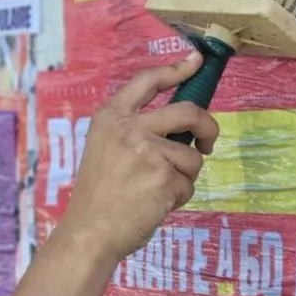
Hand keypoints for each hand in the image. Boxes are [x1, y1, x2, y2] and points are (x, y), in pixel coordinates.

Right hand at [60, 51, 219, 261]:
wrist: (88, 232)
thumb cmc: (97, 198)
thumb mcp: (104, 150)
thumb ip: (133, 132)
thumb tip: (180, 126)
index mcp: (110, 119)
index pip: (147, 82)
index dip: (175, 69)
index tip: (195, 62)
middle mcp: (129, 129)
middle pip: (188, 112)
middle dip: (207, 127)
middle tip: (207, 142)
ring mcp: (148, 153)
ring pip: (191, 157)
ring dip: (183, 177)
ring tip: (157, 192)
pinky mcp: (164, 178)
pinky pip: (187, 184)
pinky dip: (177, 198)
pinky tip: (154, 205)